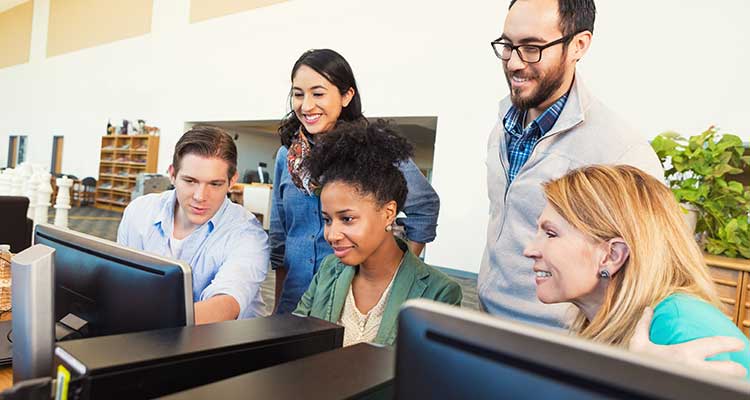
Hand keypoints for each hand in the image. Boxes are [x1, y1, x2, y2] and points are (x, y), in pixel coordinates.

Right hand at [629, 306, 746, 377]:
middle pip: (727, 370)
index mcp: (682, 354)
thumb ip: (644, 325)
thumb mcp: (637, 343)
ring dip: (730, 381)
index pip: (714, 344)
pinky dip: (716, 387)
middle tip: (740, 368)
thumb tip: (648, 309)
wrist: (631, 382)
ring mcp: (694, 382)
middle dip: (738, 370)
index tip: (739, 344)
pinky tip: (719, 386)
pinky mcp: (692, 391)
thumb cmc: (637, 363)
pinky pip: (711, 388)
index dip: (730, 343)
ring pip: (722, 383)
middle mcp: (693, 369)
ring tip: (733, 379)